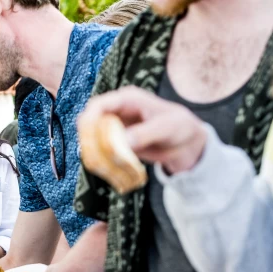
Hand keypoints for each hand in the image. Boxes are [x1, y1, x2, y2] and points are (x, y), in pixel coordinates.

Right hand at [78, 86, 207, 173]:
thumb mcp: (165, 128)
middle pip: (89, 124)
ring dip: (96, 155)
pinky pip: (101, 153)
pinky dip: (103, 162)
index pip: (99, 105)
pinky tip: (113, 171)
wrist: (185, 142)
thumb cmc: (178, 127)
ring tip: (109, 168)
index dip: (89, 119)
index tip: (88, 137)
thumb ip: (144, 133)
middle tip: (99, 159)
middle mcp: (116, 112)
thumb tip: (123, 142)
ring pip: (92, 141)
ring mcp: (114, 129)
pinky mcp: (115, 144)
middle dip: (90, 141)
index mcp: (127, 99)